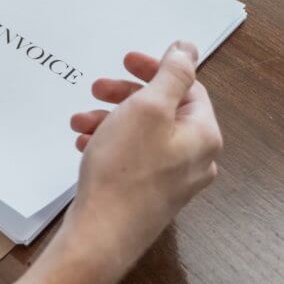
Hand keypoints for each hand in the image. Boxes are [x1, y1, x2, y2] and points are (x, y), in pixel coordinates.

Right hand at [65, 42, 222, 271]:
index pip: (187, 88)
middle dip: (125, 96)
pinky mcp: (149, 195)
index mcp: (203, 136)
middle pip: (162, 110)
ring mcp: (172, 181)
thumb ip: (171, 74)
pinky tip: (84, 144)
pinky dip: (109, 144)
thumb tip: (187, 49)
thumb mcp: (147, 107)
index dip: (154, 70)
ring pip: (142, 134)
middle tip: (96, 89)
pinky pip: (132, 157)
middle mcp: (195, 159)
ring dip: (110, 120)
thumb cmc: (124, 171)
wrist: (101, 234)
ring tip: (79, 122)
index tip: (125, 61)